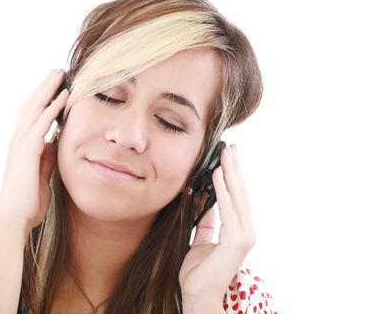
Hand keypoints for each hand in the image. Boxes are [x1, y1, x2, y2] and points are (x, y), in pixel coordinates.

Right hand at [0, 69, 68, 233]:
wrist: (15, 218)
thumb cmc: (28, 201)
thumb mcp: (42, 175)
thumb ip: (46, 158)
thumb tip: (54, 143)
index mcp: (22, 146)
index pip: (31, 115)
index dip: (42, 99)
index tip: (55, 86)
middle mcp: (18, 140)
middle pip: (31, 105)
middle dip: (45, 86)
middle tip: (58, 71)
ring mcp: (21, 144)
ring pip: (34, 108)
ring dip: (48, 89)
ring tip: (61, 74)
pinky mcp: (27, 151)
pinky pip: (41, 123)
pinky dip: (52, 108)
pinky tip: (63, 96)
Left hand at [179, 144, 255, 307]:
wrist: (198, 295)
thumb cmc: (198, 272)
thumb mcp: (200, 239)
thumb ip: (205, 221)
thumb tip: (205, 201)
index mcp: (238, 230)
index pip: (236, 197)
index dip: (233, 176)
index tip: (228, 157)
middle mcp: (245, 231)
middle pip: (240, 193)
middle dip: (234, 169)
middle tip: (230, 148)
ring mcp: (244, 236)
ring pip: (237, 198)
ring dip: (230, 174)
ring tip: (225, 154)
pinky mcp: (237, 241)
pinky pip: (228, 210)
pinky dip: (223, 191)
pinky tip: (218, 175)